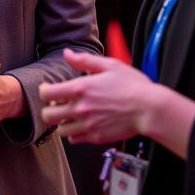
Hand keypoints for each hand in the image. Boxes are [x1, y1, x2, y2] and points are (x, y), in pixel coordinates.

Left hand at [39, 50, 156, 143]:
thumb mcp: (109, 65)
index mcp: (80, 89)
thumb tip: (67, 54)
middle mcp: (80, 109)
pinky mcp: (96, 137)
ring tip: (69, 115)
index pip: (46, 94)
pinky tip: (82, 124)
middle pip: (47, 115)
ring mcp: (87, 125)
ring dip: (61, 122)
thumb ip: (84, 60)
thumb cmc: (132, 85)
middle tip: (58, 104)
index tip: (49, 89)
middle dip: (49, 108)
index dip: (45, 90)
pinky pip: (74, 140)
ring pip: (59, 130)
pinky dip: (74, 134)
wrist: (150, 109)